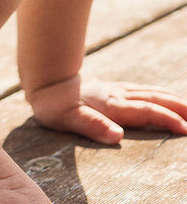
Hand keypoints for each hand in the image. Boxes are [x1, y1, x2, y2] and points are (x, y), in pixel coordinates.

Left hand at [26, 74, 186, 143]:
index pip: (145, 112)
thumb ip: (92, 125)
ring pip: (147, 92)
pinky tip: (158, 95)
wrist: (42, 79)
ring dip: (169, 98)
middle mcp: (115, 95)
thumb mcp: (67, 118)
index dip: (166, 119)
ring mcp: (113, 90)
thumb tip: (117, 136)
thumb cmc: (53, 103)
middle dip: (177, 107)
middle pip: (152, 99)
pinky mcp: (108, 88)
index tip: (185, 129)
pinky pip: (138, 89)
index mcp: (111, 105)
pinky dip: (154, 92)